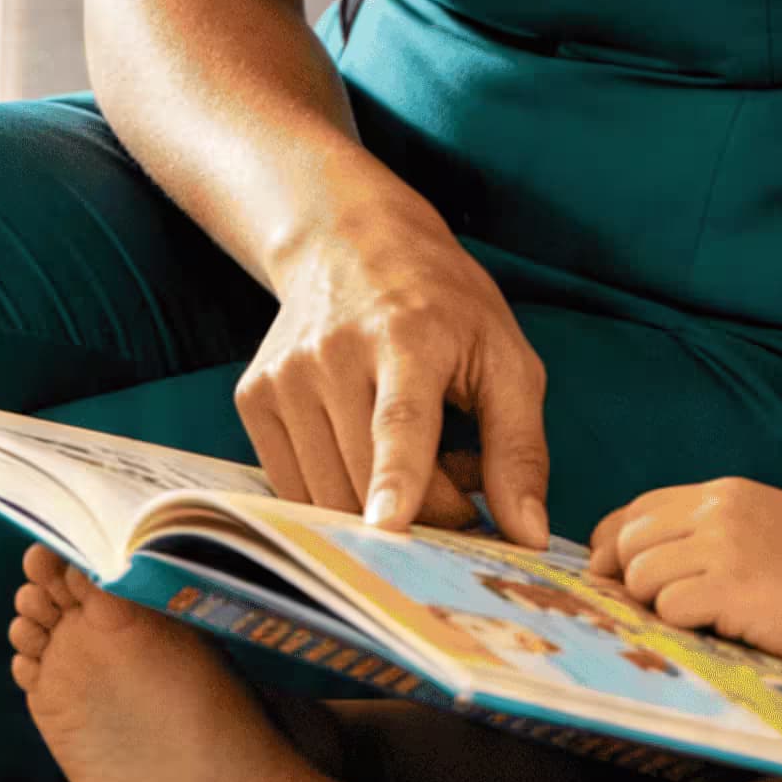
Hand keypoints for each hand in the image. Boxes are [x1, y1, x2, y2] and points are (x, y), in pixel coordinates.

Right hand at [238, 205, 547, 539]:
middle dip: (423, 514)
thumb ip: (519, 449)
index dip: (396, 476)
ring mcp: (284, 375)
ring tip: (417, 466)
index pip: (399, 419)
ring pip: (326, 494)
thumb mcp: (505, 358)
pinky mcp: (253, 398)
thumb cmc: (443, 307)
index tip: (390, 524)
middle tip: (462, 491)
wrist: (348, 243)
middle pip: (365, 475)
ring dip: (378, 510)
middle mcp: (333, 352)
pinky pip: (295, 487)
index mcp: (407, 335)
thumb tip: (528, 537)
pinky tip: (368, 460)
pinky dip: (337, 496)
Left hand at [594, 478, 781, 667]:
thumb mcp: (766, 524)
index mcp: (725, 493)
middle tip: (654, 605)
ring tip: (702, 616)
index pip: (641, 507)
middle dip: (631, 577)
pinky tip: (718, 627)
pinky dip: (683, 625)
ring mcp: (724, 548)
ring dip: (658, 604)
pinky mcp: (731, 589)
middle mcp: (719, 511)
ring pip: (642, 577)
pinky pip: (670, 609)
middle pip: (631, 541)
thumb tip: (642, 553)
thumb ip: (711, 527)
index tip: (609, 570)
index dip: (615, 541)